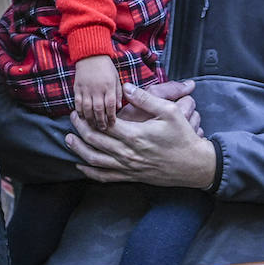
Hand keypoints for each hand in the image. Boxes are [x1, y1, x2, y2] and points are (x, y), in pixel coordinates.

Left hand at [67, 83, 216, 188]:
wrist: (195, 166)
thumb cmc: (184, 137)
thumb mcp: (170, 112)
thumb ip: (146, 99)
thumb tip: (126, 87)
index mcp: (136, 135)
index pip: (104, 124)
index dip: (89, 116)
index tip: (81, 107)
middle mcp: (128, 153)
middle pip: (95, 141)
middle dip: (80, 129)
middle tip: (72, 118)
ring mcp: (129, 167)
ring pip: (96, 161)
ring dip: (79, 150)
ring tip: (68, 139)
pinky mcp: (131, 177)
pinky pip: (106, 177)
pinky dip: (90, 172)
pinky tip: (81, 165)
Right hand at [74, 56, 120, 129]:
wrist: (91, 55)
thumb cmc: (106, 67)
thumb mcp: (116, 78)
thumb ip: (118, 93)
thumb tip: (118, 108)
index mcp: (109, 86)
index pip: (110, 105)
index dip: (111, 117)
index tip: (112, 125)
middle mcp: (97, 89)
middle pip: (98, 109)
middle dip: (100, 121)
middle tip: (102, 129)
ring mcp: (86, 89)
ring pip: (87, 108)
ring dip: (90, 119)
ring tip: (92, 126)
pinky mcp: (77, 88)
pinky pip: (77, 102)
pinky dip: (79, 111)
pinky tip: (81, 117)